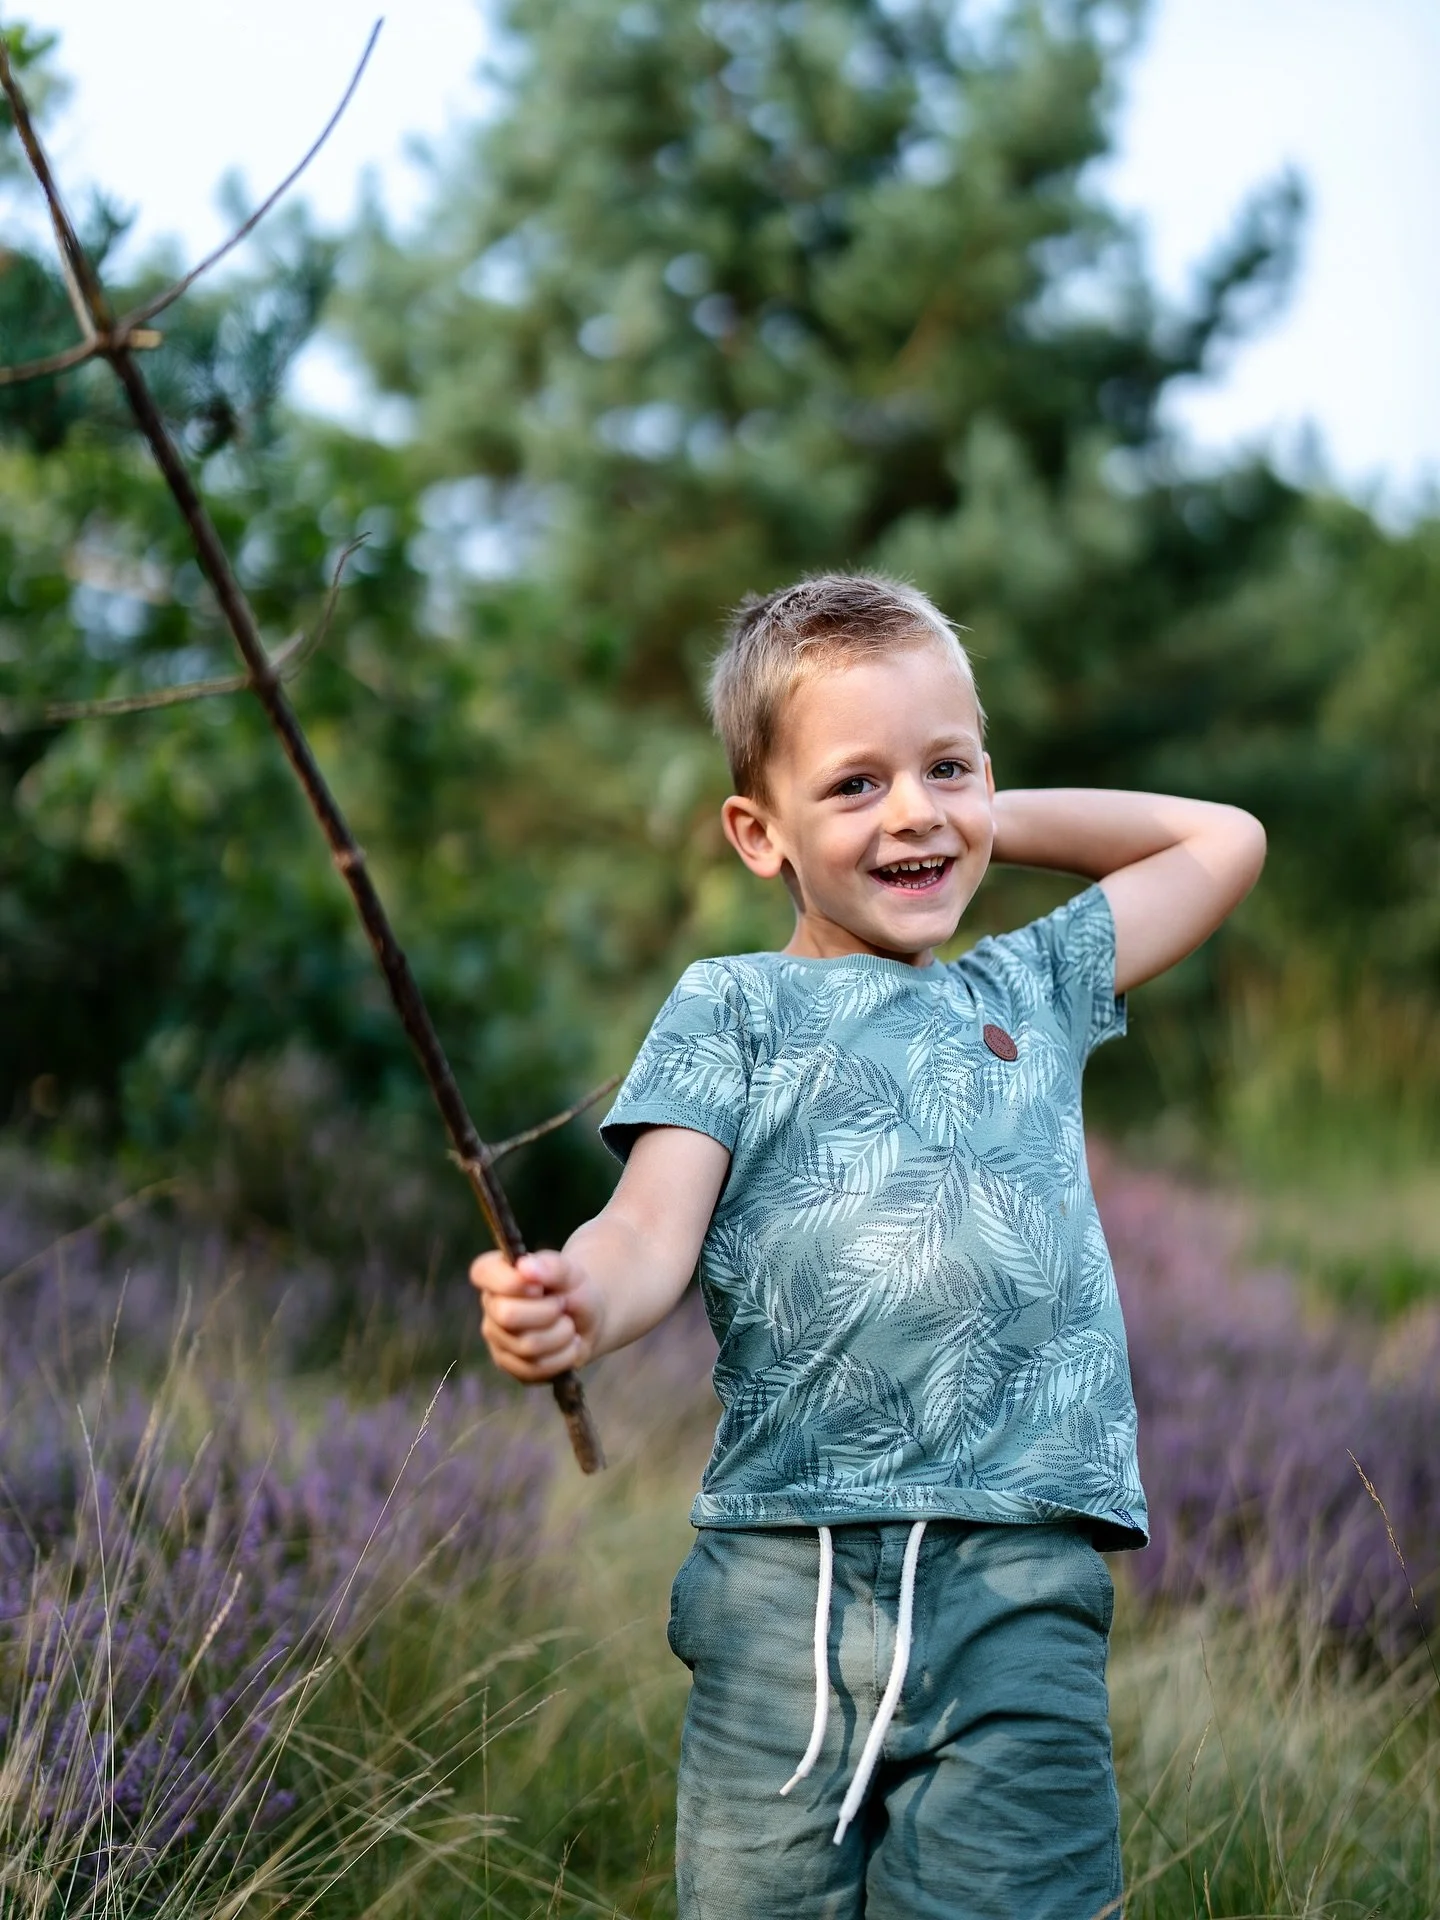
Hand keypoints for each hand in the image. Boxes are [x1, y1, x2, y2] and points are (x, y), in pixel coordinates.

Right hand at [470, 1247, 601, 1382]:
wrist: (588, 1320)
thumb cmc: (573, 1290)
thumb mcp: (571, 1272)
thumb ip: (552, 1266)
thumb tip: (526, 1267)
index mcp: (495, 1274)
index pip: (483, 1273)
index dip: (512, 1282)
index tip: (540, 1287)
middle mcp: (490, 1306)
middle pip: (507, 1315)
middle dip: (548, 1312)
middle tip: (561, 1305)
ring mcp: (497, 1338)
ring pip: (527, 1346)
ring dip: (561, 1334)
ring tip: (568, 1325)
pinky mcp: (510, 1365)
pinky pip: (534, 1368)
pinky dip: (562, 1356)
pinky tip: (569, 1345)